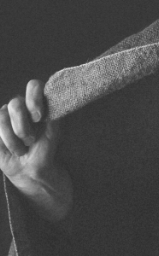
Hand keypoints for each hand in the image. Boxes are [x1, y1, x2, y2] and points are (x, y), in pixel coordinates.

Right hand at [0, 80, 71, 221]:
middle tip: (31, 139)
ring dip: (14, 138)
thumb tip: (55, 98)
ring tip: (24, 147)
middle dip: (23, 125)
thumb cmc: (46, 148)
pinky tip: (14, 149)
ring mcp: (5, 116)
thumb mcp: (55, 132)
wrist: (32, 169)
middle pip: (15, 103)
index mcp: (38, 103)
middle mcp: (21, 107)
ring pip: (2, 116)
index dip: (34, 98)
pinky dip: (6, 142)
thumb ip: (54, 114)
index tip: (39, 117)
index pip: (34, 86)